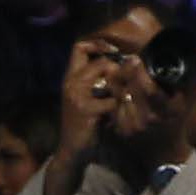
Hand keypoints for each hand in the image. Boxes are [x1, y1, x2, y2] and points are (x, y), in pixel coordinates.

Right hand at [57, 37, 124, 163]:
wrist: (71, 150)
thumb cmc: (83, 123)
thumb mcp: (86, 98)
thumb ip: (96, 81)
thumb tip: (123, 64)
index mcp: (70, 77)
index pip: (79, 47)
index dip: (97, 44)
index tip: (112, 52)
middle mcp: (71, 82)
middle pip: (100, 62)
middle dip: (117, 70)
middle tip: (125, 82)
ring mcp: (77, 95)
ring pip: (107, 77)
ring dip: (120, 88)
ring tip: (124, 98)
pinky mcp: (85, 110)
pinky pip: (111, 100)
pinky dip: (118, 107)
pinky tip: (117, 115)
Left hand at [91, 52, 195, 190]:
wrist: (165, 152)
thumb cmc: (177, 119)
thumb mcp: (189, 99)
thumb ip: (195, 76)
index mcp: (167, 110)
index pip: (151, 91)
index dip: (141, 73)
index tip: (137, 58)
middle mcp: (149, 119)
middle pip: (132, 90)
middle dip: (126, 71)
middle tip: (126, 58)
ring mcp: (133, 126)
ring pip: (119, 96)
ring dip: (117, 80)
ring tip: (117, 68)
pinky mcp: (120, 130)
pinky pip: (113, 106)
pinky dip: (113, 93)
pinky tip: (115, 84)